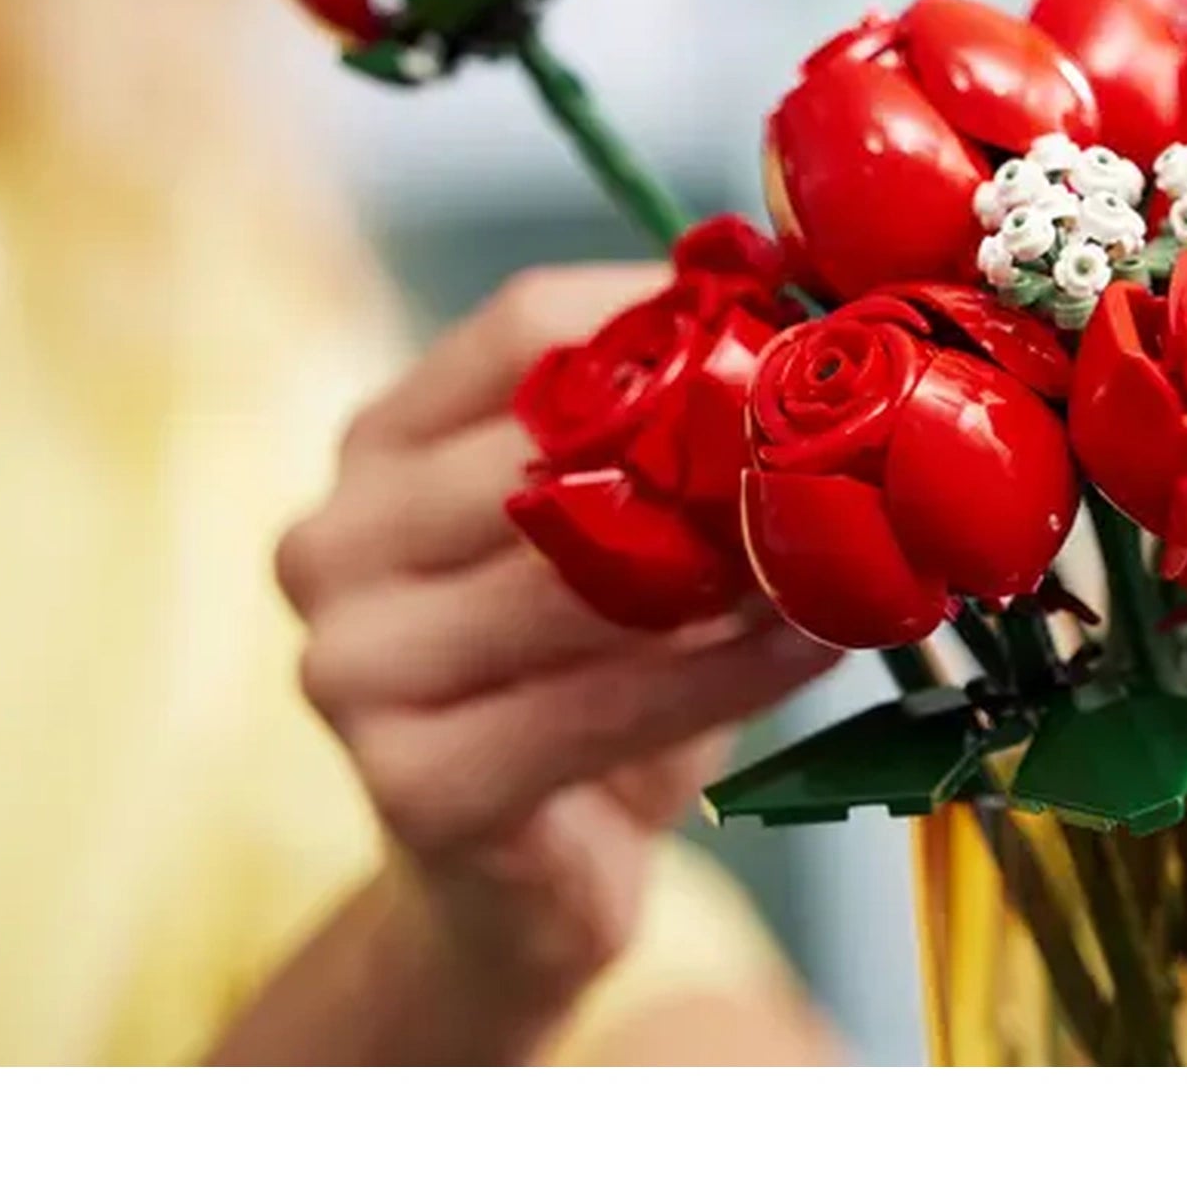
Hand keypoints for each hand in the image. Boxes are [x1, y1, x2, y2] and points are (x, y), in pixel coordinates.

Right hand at [273, 266, 835, 1040]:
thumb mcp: (620, 527)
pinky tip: (815, 644)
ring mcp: (352, 669)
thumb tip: (809, 302)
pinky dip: (729, 674)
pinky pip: (604, 706)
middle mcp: (334, 541)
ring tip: (852, 546)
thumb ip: (668, 425)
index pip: (522, 327)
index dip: (672, 319)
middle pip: (546, 449)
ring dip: (734, 563)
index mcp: (377, 445)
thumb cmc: (594, 674)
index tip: (801, 330)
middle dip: (713, 448)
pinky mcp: (412, 784)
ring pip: (579, 582)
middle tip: (846, 446)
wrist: (525, 884)